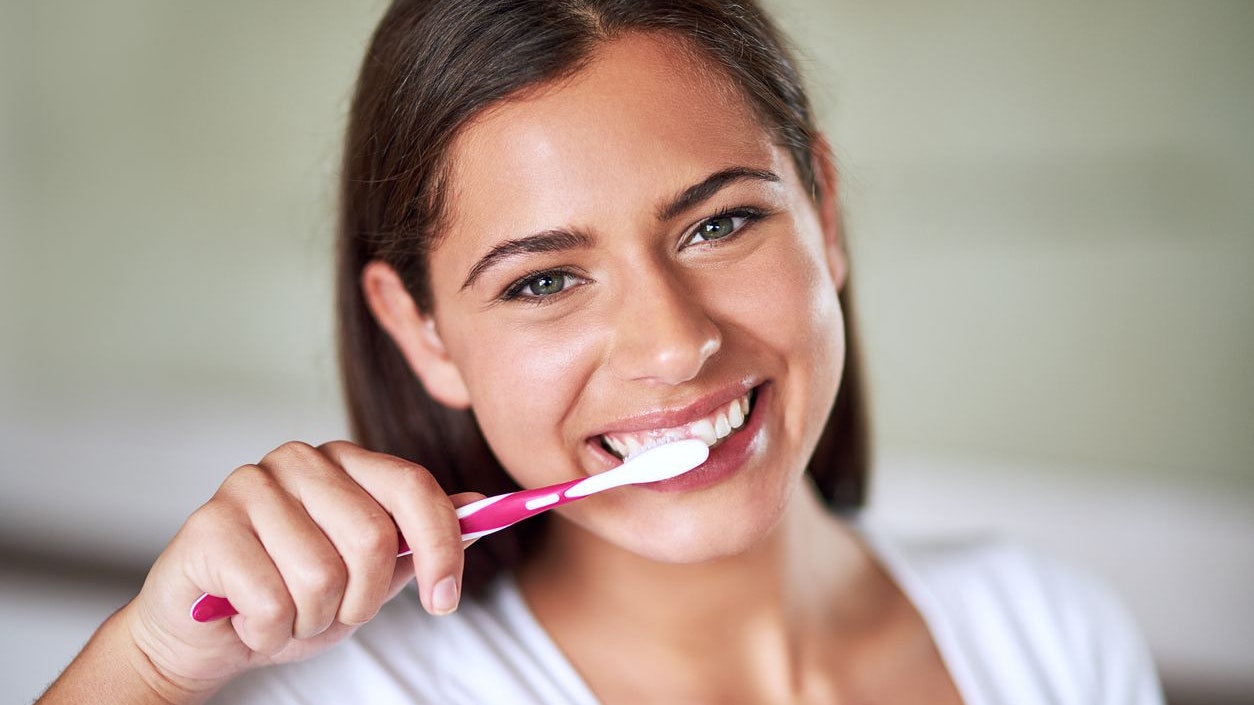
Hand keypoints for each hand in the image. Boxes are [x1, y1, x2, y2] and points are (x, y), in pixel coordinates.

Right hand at [119, 441, 481, 698]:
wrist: (202, 634)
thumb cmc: (290, 597)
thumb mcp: (368, 576)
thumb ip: (418, 541)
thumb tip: (479, 505)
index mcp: (345, 463)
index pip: (413, 486)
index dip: (441, 547)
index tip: (445, 601)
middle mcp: (299, 460)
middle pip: (373, 538)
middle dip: (362, 599)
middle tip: (331, 611)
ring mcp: (250, 485)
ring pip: (322, 576)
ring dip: (311, 619)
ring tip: (285, 612)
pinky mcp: (208, 525)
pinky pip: (272, 602)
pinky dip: (269, 631)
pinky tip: (248, 618)